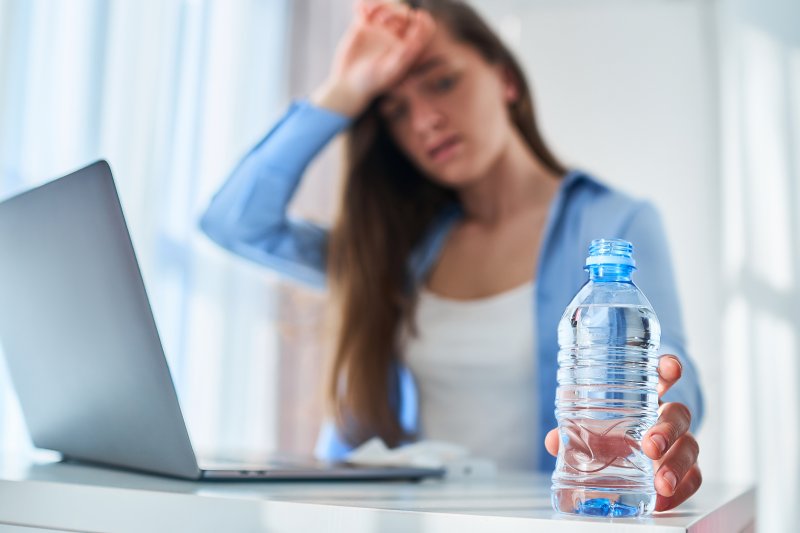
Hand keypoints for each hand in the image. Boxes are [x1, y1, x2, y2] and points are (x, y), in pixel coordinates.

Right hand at [311, 1, 435, 116]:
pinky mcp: (363, 25)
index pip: (422, 28)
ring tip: (367, 13)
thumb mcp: (389, 71)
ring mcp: (379, 29)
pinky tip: (358, 11)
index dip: (424, 20)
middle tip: (382, 21)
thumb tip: (418, 41)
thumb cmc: (371, 82)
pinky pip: (367, 7)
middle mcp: (394, 36)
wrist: (348, 84)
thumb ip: (404, 57)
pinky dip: (364, 4)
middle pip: (403, 12)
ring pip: (386, 6)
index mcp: (406, 46)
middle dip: (394, 12)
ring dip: (378, 4)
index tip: (418, 16)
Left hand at [544, 354, 701, 511]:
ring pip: (690, 447)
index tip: (670, 370)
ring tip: (661, 483)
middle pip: (679, 415)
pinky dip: (681, 491)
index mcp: (646, 395)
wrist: (629, 454)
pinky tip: (662, 501)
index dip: (668, 368)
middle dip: (668, 429)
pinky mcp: (686, 467)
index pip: (662, 375)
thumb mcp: (591, 424)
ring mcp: (680, 442)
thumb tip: (553, 441)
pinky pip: (694, 477)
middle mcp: (667, 415)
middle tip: (650, 445)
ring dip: (677, 465)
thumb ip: (572, 430)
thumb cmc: (611, 428)